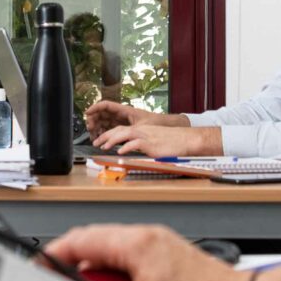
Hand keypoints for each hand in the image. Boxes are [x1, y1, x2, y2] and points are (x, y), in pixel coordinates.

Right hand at [43, 224, 252, 280]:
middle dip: (77, 267)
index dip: (54, 255)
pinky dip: (119, 277)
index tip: (41, 268)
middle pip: (94, 244)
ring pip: (112, 254)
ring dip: (100, 275)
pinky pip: (130, 261)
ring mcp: (158, 244)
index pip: (80, 239)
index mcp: (136, 242)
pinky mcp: (167, 256)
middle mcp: (146, 236)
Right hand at [84, 98, 158, 137]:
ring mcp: (120, 120)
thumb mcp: (140, 128)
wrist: (162, 125)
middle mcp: (120, 114)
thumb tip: (117, 137)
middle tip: (90, 129)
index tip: (87, 113)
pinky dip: (103, 132)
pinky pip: (108, 128)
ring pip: (104, 121)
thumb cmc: (153, 122)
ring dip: (97, 128)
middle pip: (102, 113)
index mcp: (123, 109)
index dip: (94, 108)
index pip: (105, 105)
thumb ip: (128, 132)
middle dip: (93, 120)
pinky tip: (100, 139)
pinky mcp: (121, 127)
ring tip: (93, 136)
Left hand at [94, 122, 219, 156]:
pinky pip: (135, 143)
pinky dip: (126, 147)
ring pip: (124, 134)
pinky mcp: (150, 143)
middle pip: (119, 130)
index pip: (121, 129)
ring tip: (102, 146)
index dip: (109, 134)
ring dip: (112, 140)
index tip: (100, 140)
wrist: (186, 140)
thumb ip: (141, 144)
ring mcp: (145, 136)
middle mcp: (141, 130)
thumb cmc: (172, 142)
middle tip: (95, 142)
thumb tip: (129, 151)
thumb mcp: (153, 141)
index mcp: (141, 129)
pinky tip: (119, 152)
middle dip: (105, 136)